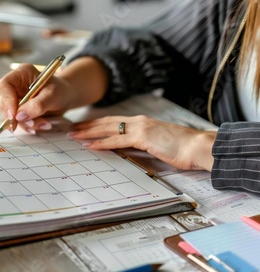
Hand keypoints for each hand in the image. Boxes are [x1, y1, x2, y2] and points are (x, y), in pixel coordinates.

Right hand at [0, 63, 75, 131]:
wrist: (66, 97)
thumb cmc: (61, 91)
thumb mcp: (53, 96)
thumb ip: (37, 105)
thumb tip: (20, 116)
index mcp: (21, 74)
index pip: (4, 85)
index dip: (7, 101)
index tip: (15, 116)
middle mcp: (15, 85)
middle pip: (4, 103)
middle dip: (18, 117)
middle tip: (33, 125)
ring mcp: (15, 97)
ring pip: (10, 115)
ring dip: (25, 124)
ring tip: (43, 124)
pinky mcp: (18, 109)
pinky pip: (16, 121)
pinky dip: (27, 126)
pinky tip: (38, 126)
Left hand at [69, 115, 216, 170]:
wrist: (198, 147)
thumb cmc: (182, 148)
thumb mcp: (158, 144)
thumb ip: (142, 144)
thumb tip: (129, 150)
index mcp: (142, 122)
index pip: (114, 122)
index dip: (97, 124)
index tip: (83, 127)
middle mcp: (139, 121)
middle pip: (106, 122)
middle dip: (87, 126)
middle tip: (71, 129)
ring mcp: (140, 127)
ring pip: (108, 129)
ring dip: (89, 133)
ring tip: (74, 136)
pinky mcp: (143, 137)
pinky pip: (117, 140)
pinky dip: (102, 143)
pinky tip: (89, 145)